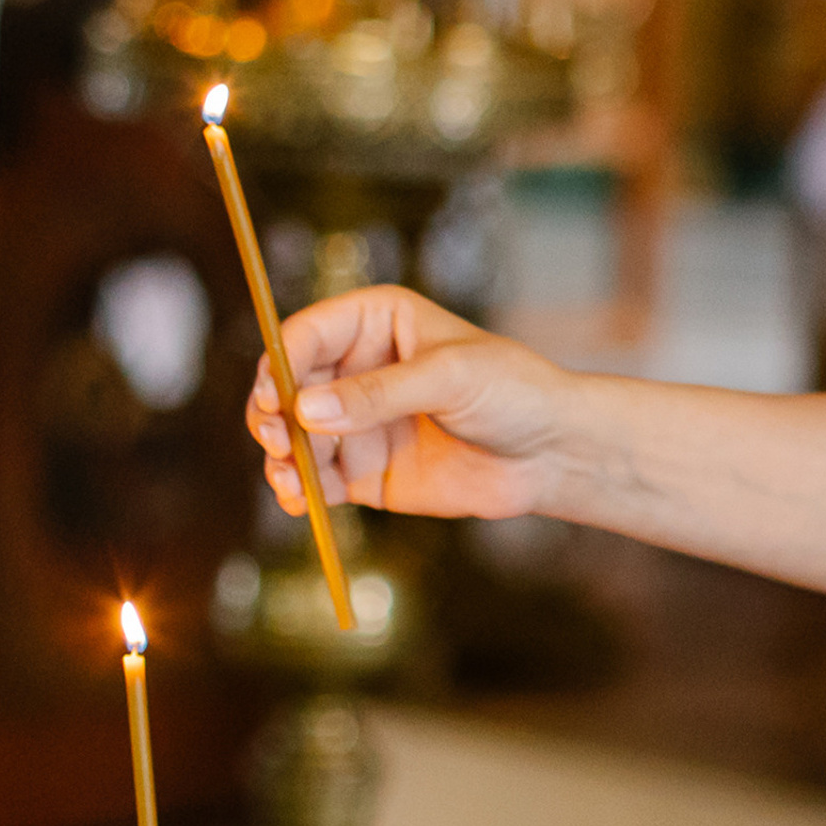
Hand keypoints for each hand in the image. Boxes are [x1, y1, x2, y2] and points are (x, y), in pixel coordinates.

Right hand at [245, 285, 576, 521]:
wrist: (553, 452)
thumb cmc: (514, 392)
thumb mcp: (450, 378)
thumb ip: (379, 393)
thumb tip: (306, 410)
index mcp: (375, 323)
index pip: (305, 335)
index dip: (282, 365)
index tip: (278, 399)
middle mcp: (357, 369)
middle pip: (287, 388)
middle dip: (272, 416)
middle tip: (280, 441)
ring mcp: (358, 422)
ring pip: (294, 438)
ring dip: (281, 458)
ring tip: (291, 478)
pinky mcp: (364, 470)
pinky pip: (317, 480)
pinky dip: (301, 490)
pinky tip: (301, 502)